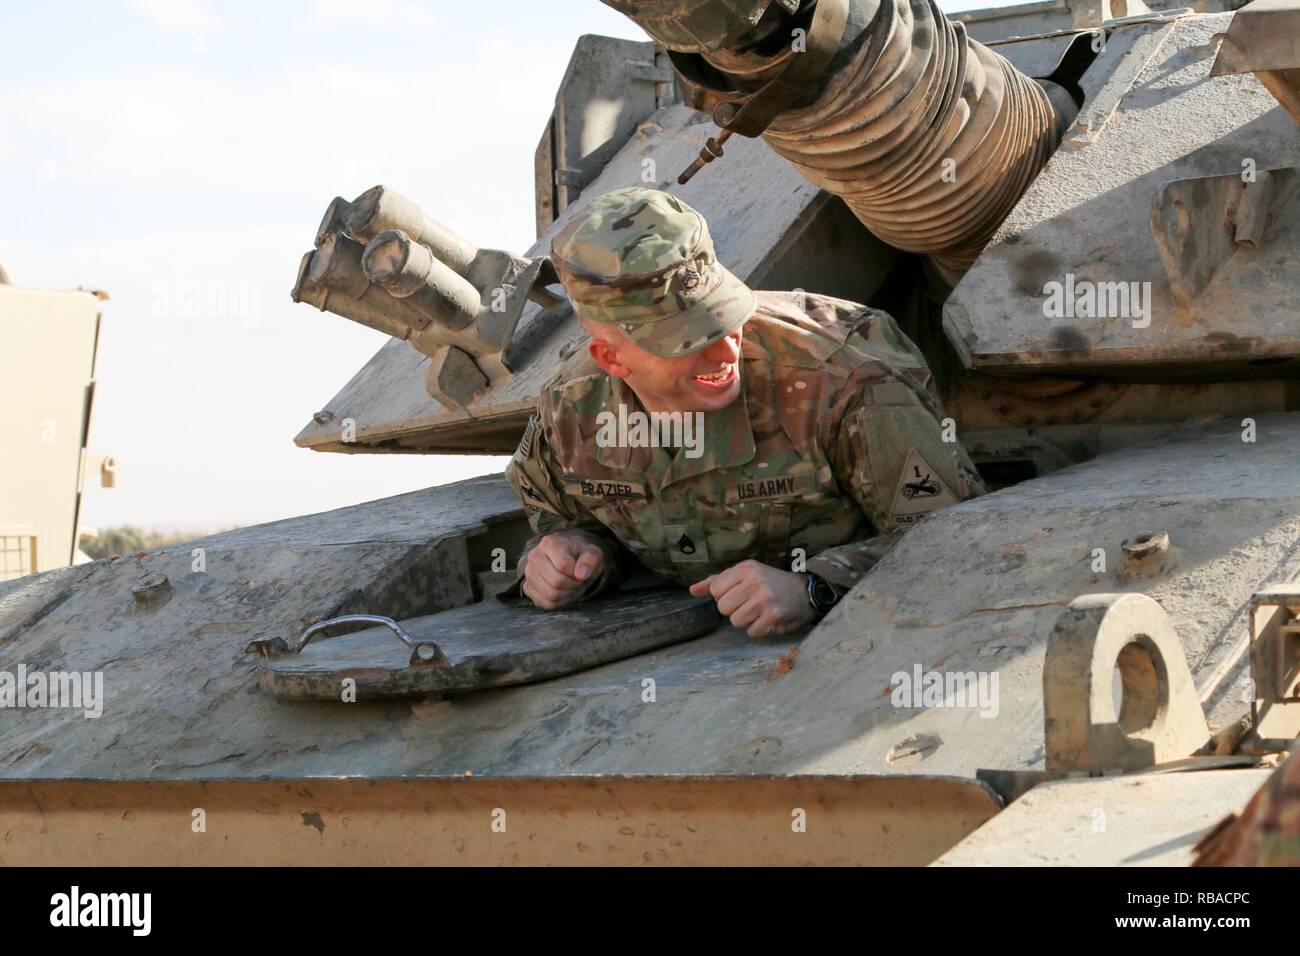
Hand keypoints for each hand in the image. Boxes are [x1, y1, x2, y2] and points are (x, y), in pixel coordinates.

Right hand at [521, 533, 604, 609]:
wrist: (569, 560)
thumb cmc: (580, 555)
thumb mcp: (592, 553)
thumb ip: (590, 560)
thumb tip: (581, 574)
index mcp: (549, 543)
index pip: (563, 565)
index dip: (577, 572)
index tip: (581, 569)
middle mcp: (534, 556)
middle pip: (556, 581)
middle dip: (573, 584)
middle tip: (578, 579)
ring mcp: (529, 573)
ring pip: (551, 595)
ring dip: (568, 594)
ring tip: (571, 584)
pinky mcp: (528, 588)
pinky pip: (546, 603)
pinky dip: (560, 601)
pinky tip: (563, 591)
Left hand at [688, 559, 815, 637]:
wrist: (804, 591)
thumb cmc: (769, 583)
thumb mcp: (744, 575)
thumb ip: (716, 581)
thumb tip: (692, 590)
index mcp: (745, 568)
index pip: (715, 589)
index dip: (725, 596)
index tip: (739, 593)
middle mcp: (754, 580)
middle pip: (723, 607)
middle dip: (734, 609)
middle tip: (750, 603)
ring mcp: (764, 598)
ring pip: (735, 621)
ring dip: (746, 620)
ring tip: (758, 611)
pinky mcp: (774, 615)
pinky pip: (752, 632)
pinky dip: (759, 629)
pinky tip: (767, 619)